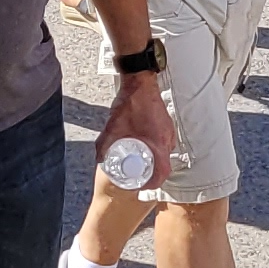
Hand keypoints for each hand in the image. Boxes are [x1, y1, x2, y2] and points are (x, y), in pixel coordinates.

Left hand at [95, 66, 176, 183]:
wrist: (140, 82)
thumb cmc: (131, 103)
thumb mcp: (113, 127)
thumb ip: (104, 144)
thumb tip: (100, 159)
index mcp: (158, 144)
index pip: (162, 173)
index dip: (153, 184)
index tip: (144, 185)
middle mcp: (167, 139)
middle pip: (164, 165)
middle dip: (152, 174)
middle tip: (139, 176)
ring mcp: (169, 131)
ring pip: (165, 153)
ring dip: (155, 161)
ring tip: (141, 162)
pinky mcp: (167, 125)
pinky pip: (164, 143)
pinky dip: (156, 148)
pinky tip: (144, 145)